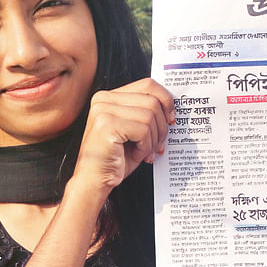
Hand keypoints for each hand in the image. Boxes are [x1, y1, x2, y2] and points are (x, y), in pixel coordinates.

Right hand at [73, 78, 174, 195]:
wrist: (94, 181)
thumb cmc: (115, 158)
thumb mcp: (134, 129)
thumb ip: (147, 112)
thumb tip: (172, 107)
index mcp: (110, 97)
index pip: (148, 85)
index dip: (166, 101)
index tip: (171, 119)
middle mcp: (104, 99)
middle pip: (152, 101)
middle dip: (162, 126)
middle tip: (159, 144)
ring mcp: (103, 111)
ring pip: (150, 116)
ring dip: (153, 139)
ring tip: (144, 151)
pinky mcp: (107, 126)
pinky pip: (143, 130)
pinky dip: (145, 146)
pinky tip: (136, 155)